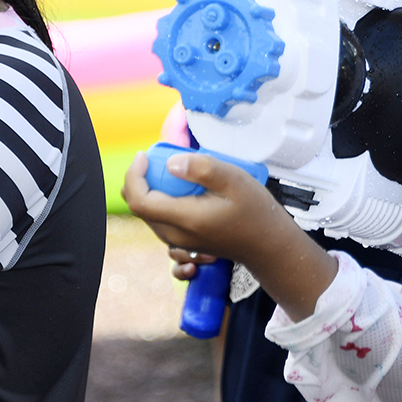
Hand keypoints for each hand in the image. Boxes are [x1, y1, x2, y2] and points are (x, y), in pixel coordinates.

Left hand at [122, 151, 337, 320]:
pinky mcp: (183, 242)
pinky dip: (160, 201)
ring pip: (148, 214)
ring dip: (150, 190)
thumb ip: (202, 169)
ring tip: (168, 170)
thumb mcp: (234, 180)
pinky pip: (160, 220)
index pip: (139, 201)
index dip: (133, 176)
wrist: (268, 246)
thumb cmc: (255, 212)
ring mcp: (179, 242)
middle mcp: (176, 236)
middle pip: (139, 207)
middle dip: (140, 180)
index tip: (143, 156)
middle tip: (156, 159)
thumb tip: (170, 164)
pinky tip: (177, 188)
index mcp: (186, 220)